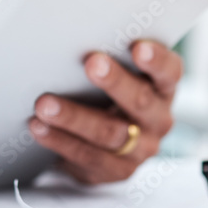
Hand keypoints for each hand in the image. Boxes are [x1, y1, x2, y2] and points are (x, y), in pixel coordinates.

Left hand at [28, 41, 181, 183]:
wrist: (105, 142)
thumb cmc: (109, 95)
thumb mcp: (119, 76)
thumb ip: (109, 59)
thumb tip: (74, 37)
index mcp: (163, 88)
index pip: (169, 72)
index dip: (157, 61)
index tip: (139, 47)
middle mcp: (159, 120)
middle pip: (140, 101)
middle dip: (114, 82)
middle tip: (91, 62)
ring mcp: (141, 149)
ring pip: (109, 133)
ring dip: (74, 117)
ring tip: (45, 104)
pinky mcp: (116, 170)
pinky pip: (87, 156)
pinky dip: (60, 140)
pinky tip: (38, 127)